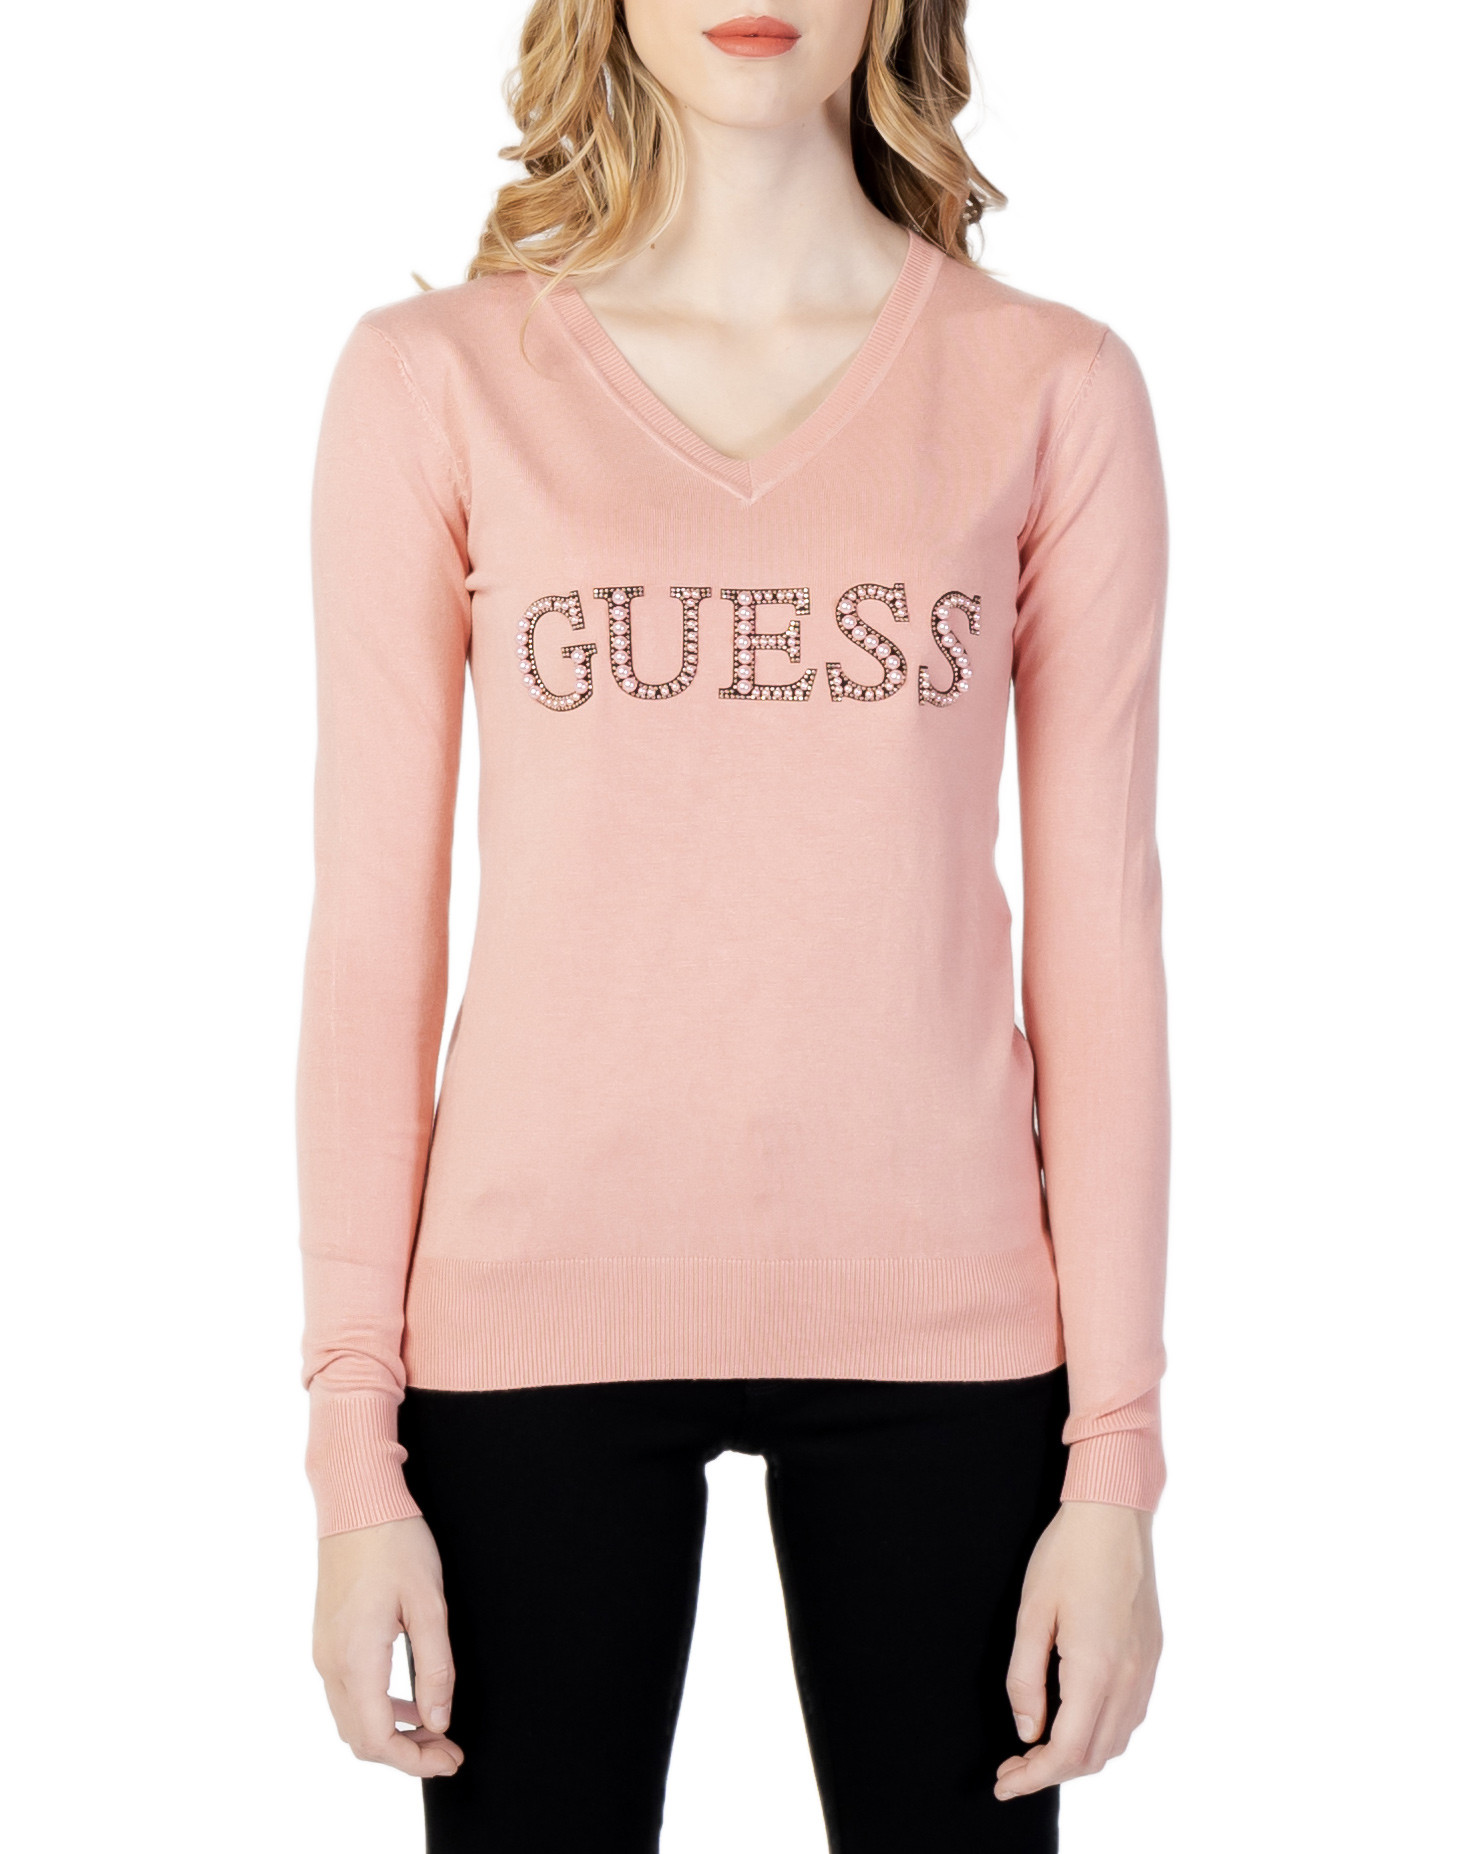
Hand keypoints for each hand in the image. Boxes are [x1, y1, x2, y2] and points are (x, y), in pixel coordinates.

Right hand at [313, 1514, 463, 1777]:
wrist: (356, 1500)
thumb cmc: (394, 1542)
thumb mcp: (429, 1603)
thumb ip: (435, 1667)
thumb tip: (438, 1720)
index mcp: (356, 1659)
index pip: (377, 1739)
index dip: (415, 1761)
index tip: (450, 1758)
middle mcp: (331, 1663)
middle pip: (361, 1738)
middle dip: (405, 1753)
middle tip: (447, 1748)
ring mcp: (324, 1651)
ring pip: (351, 1719)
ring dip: (390, 1733)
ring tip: (433, 1728)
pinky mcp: (327, 1638)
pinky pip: (347, 1693)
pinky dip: (376, 1709)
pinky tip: (407, 1700)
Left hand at [995, 1500, 1160, 1799]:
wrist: (1114, 1513)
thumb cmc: (1067, 1555)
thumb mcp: (1031, 1613)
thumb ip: (1025, 1677)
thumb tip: (1026, 1729)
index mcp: (1096, 1669)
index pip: (1066, 1750)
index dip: (1033, 1776)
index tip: (1004, 1783)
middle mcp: (1129, 1677)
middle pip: (1093, 1755)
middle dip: (1051, 1772)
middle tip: (1013, 1767)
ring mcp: (1146, 1667)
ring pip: (1116, 1740)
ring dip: (1079, 1756)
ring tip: (1039, 1748)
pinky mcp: (1152, 1655)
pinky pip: (1131, 1714)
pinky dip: (1103, 1733)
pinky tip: (1076, 1720)